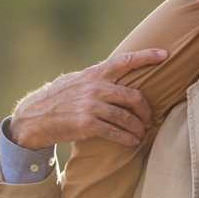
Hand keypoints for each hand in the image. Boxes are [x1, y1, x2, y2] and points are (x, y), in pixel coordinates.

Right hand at [8, 48, 167, 149]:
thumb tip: (117, 71)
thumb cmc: (58, 98)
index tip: (165, 56)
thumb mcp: (76, 80)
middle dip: (146, 109)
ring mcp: (91, 106)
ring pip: (127, 117)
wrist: (33, 118)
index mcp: (94, 74)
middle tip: (150, 118)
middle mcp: (95, 87)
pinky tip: (132, 141)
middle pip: (133, 96)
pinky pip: (115, 132)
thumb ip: (97, 77)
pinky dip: (128, 138)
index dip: (147, 57)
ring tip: (142, 132)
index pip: (125, 61)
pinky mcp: (86, 124)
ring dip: (139, 127)